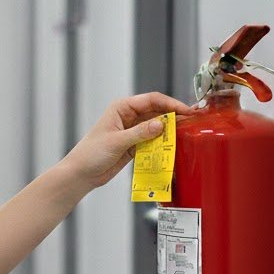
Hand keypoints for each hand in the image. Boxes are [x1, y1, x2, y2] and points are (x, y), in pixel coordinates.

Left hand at [64, 92, 195, 190]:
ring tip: (187, 134)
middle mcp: (128, 117)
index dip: (170, 104)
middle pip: (157, 112)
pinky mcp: (134, 145)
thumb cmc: (91, 154)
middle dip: (174, 116)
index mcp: (122, 108)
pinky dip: (162, 143)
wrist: (81, 174)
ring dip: (169, 131)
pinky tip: (173, 147)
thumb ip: (140, 133)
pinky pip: (153, 141)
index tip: (186, 111)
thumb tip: (161, 124)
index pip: (151, 100)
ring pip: (157, 127)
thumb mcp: (116, 142)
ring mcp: (132, 131)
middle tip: (192, 123)